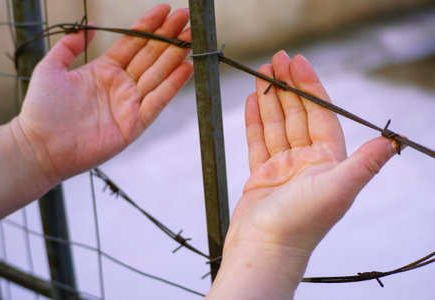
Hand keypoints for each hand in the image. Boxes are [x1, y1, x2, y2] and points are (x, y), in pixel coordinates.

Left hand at [12, 4, 192, 183]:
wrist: (40, 146)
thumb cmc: (42, 109)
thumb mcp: (51, 68)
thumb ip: (69, 46)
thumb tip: (89, 26)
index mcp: (103, 70)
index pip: (132, 43)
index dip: (149, 26)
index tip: (165, 9)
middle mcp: (120, 85)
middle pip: (150, 56)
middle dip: (169, 36)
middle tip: (186, 18)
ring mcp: (129, 104)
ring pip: (158, 74)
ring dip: (176, 56)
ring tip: (192, 37)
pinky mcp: (135, 124)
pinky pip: (158, 100)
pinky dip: (173, 85)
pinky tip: (187, 67)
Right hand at [207, 51, 396, 298]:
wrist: (265, 249)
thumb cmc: (302, 223)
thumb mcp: (339, 189)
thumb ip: (364, 163)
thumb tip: (393, 142)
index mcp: (328, 161)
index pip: (321, 115)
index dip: (310, 87)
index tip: (299, 64)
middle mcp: (307, 162)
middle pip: (297, 115)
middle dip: (287, 86)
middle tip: (276, 60)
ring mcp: (283, 168)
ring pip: (276, 125)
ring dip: (270, 99)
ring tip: (261, 74)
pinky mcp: (262, 175)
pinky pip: (258, 141)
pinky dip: (255, 121)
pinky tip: (253, 102)